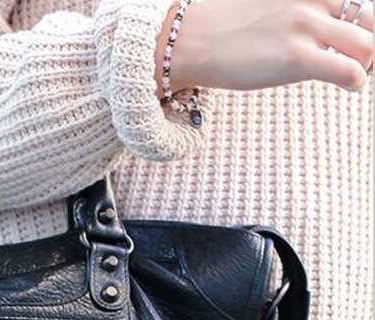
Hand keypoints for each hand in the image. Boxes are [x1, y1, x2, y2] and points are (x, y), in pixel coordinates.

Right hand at [161, 0, 373, 93]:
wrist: (188, 41)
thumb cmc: (226, 28)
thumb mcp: (274, 4)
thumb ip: (303, 9)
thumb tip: (330, 31)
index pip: (359, 2)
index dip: (365, 24)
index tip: (352, 40)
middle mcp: (312, 1)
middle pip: (371, 20)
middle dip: (370, 44)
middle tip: (357, 59)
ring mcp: (304, 28)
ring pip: (368, 47)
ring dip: (366, 65)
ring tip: (352, 74)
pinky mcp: (296, 58)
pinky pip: (351, 72)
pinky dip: (357, 82)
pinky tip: (347, 86)